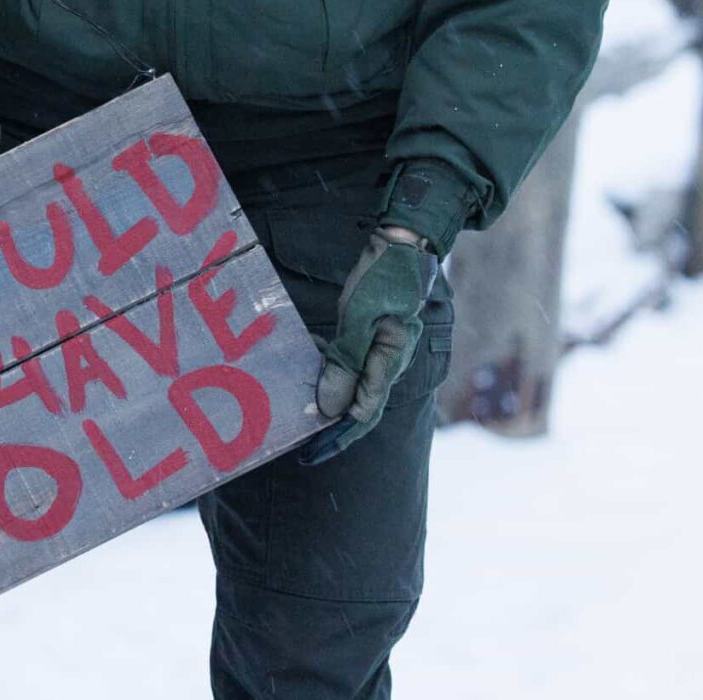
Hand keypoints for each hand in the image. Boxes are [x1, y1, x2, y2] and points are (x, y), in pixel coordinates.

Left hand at [299, 229, 439, 465]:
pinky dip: (331, 366)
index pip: (362, 414)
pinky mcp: (374, 334)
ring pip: (354, 383)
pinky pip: (351, 360)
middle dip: (331, 425)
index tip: (313, 454)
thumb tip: (329, 407)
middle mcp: (389, 363)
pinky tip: (310, 358)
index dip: (338, 437)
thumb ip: (346, 363)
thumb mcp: (360, 321)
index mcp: (389, 364)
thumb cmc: (383, 281)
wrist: (402, 247)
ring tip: (300, 407)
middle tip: (303, 443)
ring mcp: (383, 349)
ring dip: (329, 395)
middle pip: (359, 405)